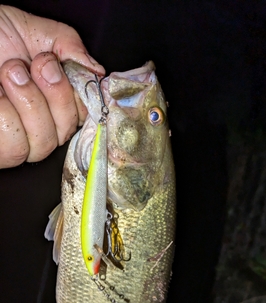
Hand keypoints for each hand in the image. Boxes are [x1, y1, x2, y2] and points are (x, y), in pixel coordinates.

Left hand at [0, 5, 104, 167]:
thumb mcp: (31, 31)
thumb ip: (69, 46)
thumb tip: (97, 72)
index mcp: (53, 100)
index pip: (84, 115)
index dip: (79, 98)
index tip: (61, 69)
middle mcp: (38, 124)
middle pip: (64, 133)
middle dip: (54, 95)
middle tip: (33, 66)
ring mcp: (18, 140)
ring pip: (42, 144)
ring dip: (29, 103)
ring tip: (10, 74)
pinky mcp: (0, 149)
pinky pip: (15, 146)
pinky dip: (6, 114)